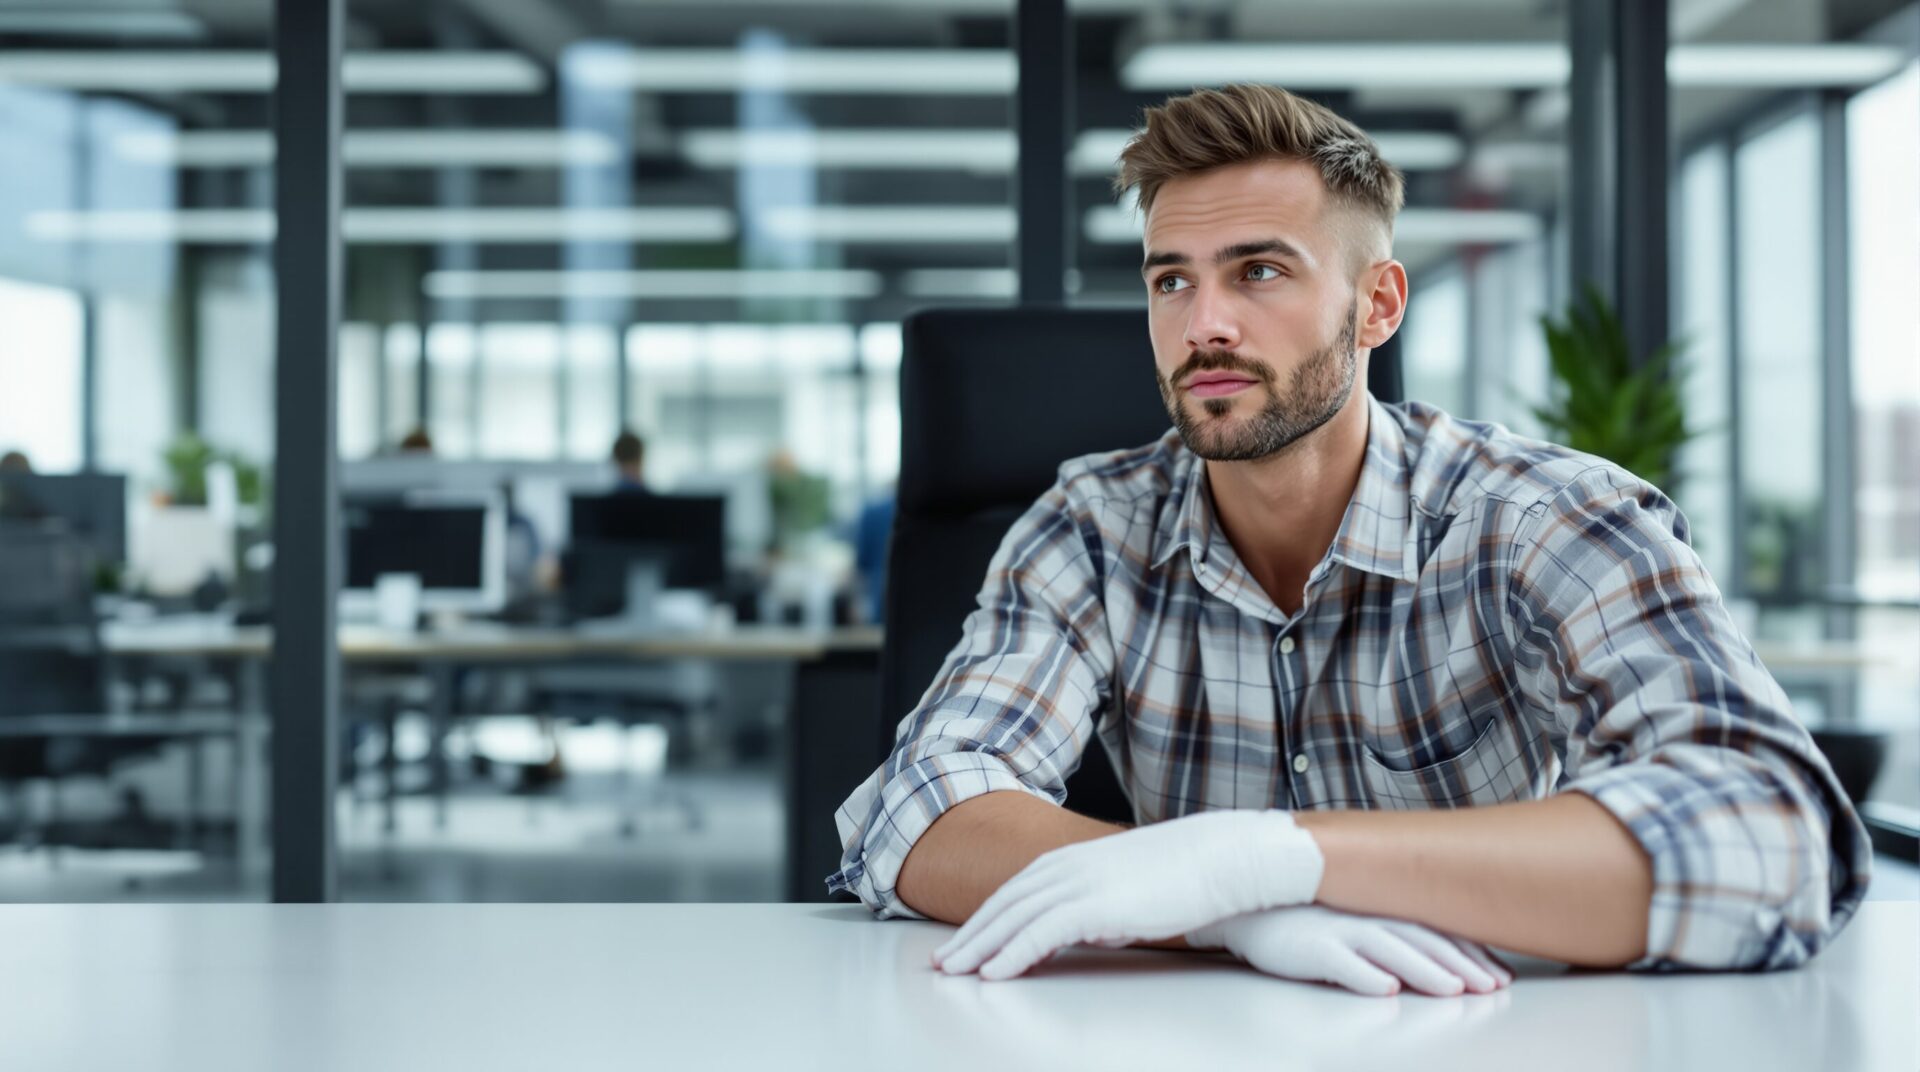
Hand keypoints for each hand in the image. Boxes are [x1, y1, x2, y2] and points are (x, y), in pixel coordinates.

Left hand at [932, 809, 1322, 979]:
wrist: (1220, 857)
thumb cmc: (1184, 874)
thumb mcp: (1126, 886)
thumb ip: (1094, 904)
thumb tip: (1076, 930)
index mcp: (1073, 860)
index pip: (1014, 891)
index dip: (984, 917)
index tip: (963, 941)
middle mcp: (1067, 867)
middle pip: (1003, 904)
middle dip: (969, 935)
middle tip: (942, 963)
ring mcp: (1079, 883)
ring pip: (1013, 919)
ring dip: (980, 947)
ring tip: (955, 972)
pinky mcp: (1095, 904)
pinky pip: (1041, 933)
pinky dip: (1012, 953)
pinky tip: (994, 972)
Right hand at [1189, 905, 1513, 996]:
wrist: (1250, 906)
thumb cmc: (1306, 916)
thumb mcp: (1355, 916)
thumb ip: (1390, 930)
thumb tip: (1434, 957)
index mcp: (1381, 908)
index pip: (1436, 930)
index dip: (1470, 952)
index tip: (1498, 975)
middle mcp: (1366, 916)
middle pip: (1423, 940)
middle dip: (1462, 965)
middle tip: (1492, 987)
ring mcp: (1339, 930)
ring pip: (1392, 950)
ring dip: (1426, 970)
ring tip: (1453, 989)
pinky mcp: (1311, 947)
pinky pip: (1342, 962)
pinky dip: (1366, 976)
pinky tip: (1386, 989)